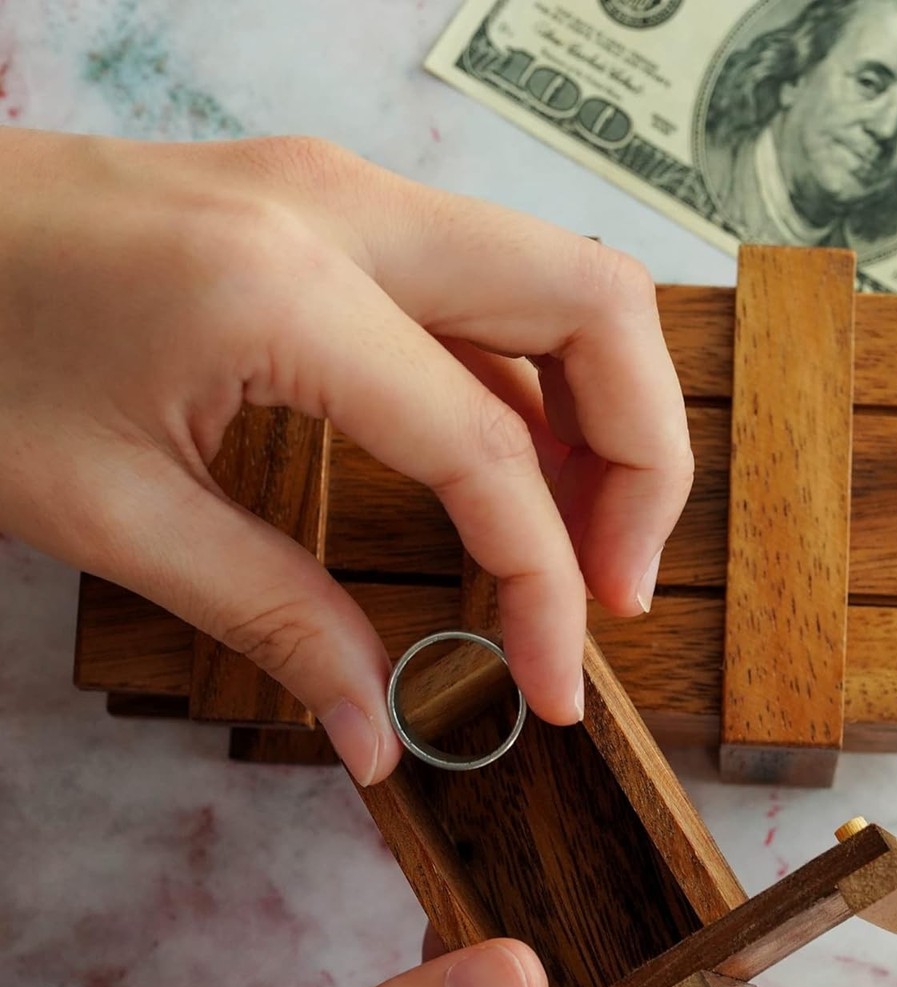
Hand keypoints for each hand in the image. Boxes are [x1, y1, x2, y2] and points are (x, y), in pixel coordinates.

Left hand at [0, 128, 692, 784]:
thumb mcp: (104, 512)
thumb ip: (272, 618)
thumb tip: (379, 726)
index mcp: (282, 286)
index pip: (489, 450)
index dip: (546, 586)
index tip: (551, 686)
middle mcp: (348, 211)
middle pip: (599, 307)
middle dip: (643, 462)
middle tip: (614, 588)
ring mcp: (351, 199)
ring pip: (566, 285)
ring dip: (606, 419)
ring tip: (582, 546)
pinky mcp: (340, 218)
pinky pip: (491, 299)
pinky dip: (536, 392)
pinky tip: (513, 481)